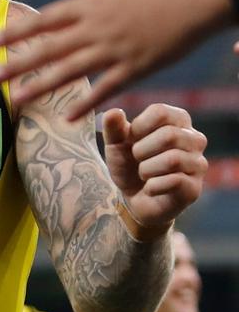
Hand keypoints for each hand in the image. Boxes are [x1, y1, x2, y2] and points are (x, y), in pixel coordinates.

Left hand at [0, 0, 231, 120]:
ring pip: (70, 72)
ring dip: (40, 86)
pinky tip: (67, 117)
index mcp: (92, 4)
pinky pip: (107, 89)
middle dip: (16, 64)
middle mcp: (98, 29)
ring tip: (14, 99)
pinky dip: (87, 104)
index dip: (17, 31)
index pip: (45, 19)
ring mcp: (117, 50)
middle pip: (49, 49)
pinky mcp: (138, 68)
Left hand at [101, 104, 205, 237]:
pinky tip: (150, 188)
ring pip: (173, 159)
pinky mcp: (194, 188)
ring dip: (146, 169)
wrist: (132, 199)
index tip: (133, 139)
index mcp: (178, 121)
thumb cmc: (128, 164)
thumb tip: (113, 112)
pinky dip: (152, 186)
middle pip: (170, 135)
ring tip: (144, 174)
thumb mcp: (115, 144)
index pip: (162, 112)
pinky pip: (174, 181)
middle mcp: (195, 140)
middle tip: (138, 160)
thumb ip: (113, 128)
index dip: (139, 126)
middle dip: (142, 150)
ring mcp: (198, 164)